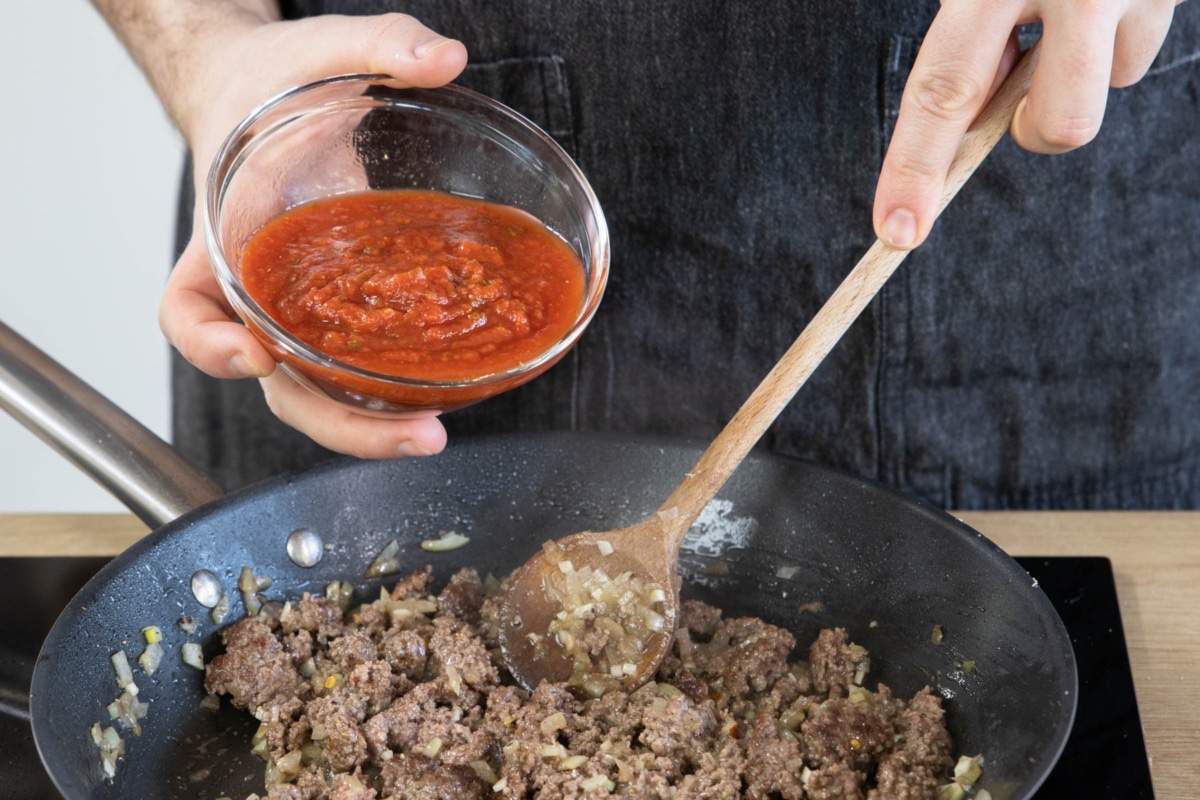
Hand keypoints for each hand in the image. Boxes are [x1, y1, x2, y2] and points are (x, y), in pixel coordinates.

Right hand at [156, 11, 467, 457]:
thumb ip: (380, 42)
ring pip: (320, 391)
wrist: (265, 97)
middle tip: (416, 433)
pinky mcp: (348, 305)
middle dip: (337, 422)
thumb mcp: (320, 48)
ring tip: (437, 431)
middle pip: (274, 386)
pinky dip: (395, 388)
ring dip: (373, 425)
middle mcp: (260, 290)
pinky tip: (449, 390)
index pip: (186, 309)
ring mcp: (303, 306)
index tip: (253, 354)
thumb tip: (444, 58)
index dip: (208, 346)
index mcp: (227, 237)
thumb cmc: (272, 83)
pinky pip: (360, 362)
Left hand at [873, 0, 1180, 249]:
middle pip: (1056, 125)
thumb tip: (974, 119)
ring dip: (1084, 63)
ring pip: (1108, 84)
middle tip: (1023, 81)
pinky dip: (1121, 28)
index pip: (941, 88)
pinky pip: (1140, 44)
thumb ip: (971, 28)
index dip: (913, 167)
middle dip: (1033, 131)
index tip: (895, 233)